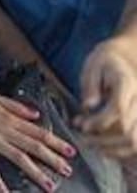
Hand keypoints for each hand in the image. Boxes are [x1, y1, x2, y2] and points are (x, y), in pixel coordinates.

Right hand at [0, 77, 75, 192]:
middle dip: (52, 159)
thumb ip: (15, 106)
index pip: (37, 131)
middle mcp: (3, 129)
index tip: (70, 151)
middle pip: (33, 146)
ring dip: (36, 172)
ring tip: (50, 185)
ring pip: (18, 158)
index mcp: (8, 116)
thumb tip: (36, 115)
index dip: (55, 142)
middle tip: (68, 170)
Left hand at [76, 36, 136, 157]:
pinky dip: (119, 151)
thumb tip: (88, 106)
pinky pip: (135, 144)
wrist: (121, 61)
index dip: (99, 122)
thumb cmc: (102, 64)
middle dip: (102, 139)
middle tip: (81, 138)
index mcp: (127, 84)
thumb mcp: (92, 68)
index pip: (118, 110)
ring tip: (89, 143)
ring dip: (110, 149)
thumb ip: (90, 87)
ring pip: (134, 142)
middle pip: (127, 131)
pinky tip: (102, 147)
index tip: (81, 125)